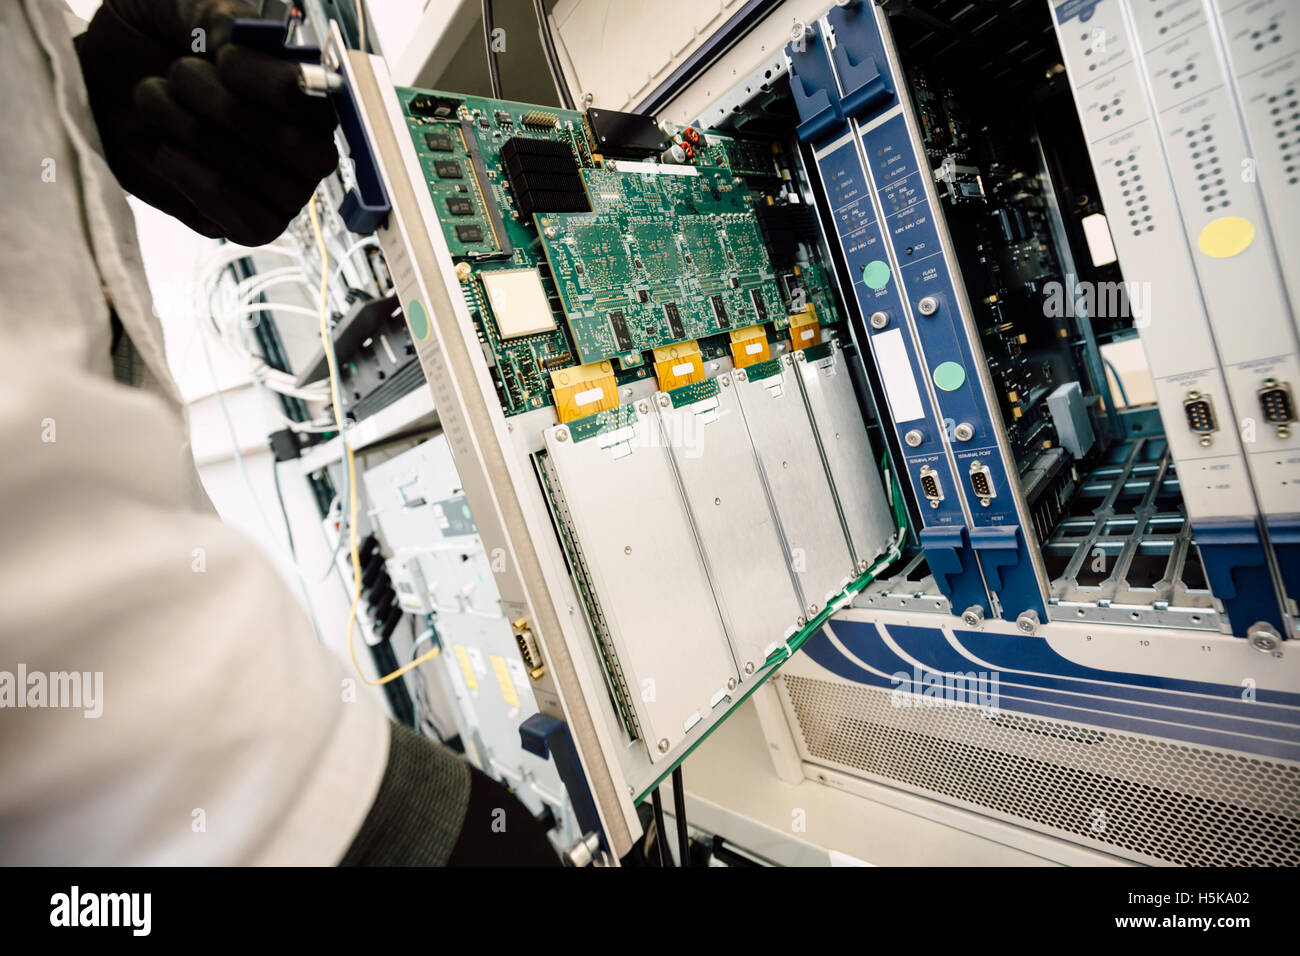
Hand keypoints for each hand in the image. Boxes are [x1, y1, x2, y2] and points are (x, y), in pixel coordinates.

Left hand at [76, 0, 338, 245]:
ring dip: (203, 140)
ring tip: (156, 101)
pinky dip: (201, 187)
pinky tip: (165, 153)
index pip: (322, 103)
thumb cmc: (146, 40)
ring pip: (278, 188)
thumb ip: (214, 12)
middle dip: (232, 113)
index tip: (223, 57)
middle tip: (179, 74)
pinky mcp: (249, 223)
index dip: (275, 85)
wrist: (98, 82)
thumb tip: (238, 38)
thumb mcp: (174, 4)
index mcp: (304, 90)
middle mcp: (305, 143)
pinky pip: (254, 224)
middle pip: (306, 153)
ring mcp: (281, 189)